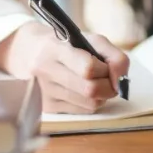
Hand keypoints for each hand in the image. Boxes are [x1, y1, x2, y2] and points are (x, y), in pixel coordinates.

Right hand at [0, 22, 129, 113]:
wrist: (31, 53)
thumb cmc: (68, 45)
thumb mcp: (92, 40)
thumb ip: (114, 56)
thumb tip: (122, 81)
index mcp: (55, 48)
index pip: (88, 68)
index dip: (106, 70)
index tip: (108, 67)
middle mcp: (45, 70)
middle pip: (91, 90)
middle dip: (109, 86)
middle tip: (108, 79)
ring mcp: (44, 91)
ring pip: (90, 104)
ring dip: (102, 96)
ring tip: (94, 82)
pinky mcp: (47, 107)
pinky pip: (82, 111)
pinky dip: (90, 102)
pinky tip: (82, 91)